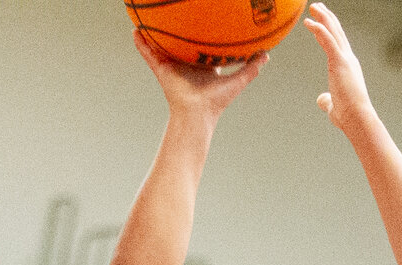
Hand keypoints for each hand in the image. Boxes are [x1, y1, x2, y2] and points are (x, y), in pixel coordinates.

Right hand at [132, 29, 264, 122]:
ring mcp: (173, 66)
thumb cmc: (217, 101)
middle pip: (180, 43)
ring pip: (162, 46)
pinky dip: (142, 44)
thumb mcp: (238, 81)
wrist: (198, 114)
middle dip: (177, 30)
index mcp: (202, 65)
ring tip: (146, 18)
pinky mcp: (162, 70)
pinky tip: (134, 31)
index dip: (202, 34)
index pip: (201, 46)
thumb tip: (267, 54)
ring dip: (154, 33)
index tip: (204, 21)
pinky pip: (149, 54)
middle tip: (174, 14)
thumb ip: (251, 68)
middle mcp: (186, 64)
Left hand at [306, 5, 375, 134]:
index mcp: (348, 67)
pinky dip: (319, 30)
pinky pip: (328, 41)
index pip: (338, 43)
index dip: (330, 30)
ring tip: (313, 7)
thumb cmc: (348, 116)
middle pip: (336, 32)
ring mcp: (345, 59)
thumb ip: (327, 101)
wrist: (357, 118)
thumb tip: (321, 100)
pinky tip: (309, 23)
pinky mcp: (340, 62)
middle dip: (327, 17)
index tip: (321, 20)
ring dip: (323, 17)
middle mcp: (349, 59)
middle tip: (317, 6)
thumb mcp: (334, 106)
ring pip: (333, 32)